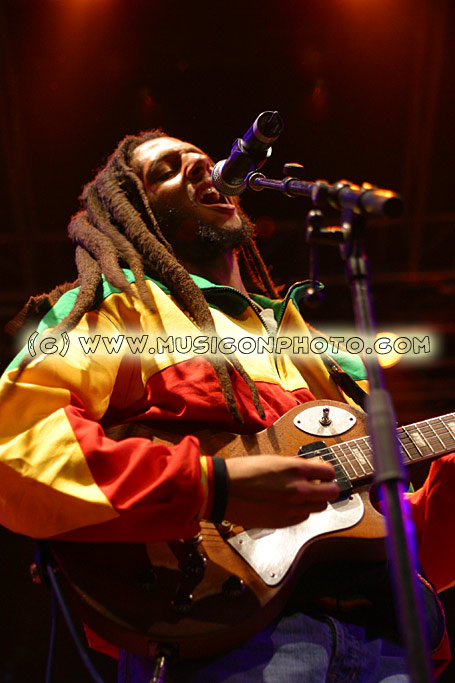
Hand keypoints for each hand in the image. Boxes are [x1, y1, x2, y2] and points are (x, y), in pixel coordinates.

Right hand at [224, 455, 338, 528]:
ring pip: (319, 508)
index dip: (327, 472)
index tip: (324, 472)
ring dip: (314, 500)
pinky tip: (289, 505)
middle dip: (327, 488)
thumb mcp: (273, 460)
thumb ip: (296, 465)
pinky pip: (303, 518)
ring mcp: (291, 508)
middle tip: (319, 485)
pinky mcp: (283, 522)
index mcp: (294, 470)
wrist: (222, 490)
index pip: (329, 472)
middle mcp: (297, 490)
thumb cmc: (242, 472)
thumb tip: (313, 467)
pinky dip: (300, 511)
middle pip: (331, 493)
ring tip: (300, 495)